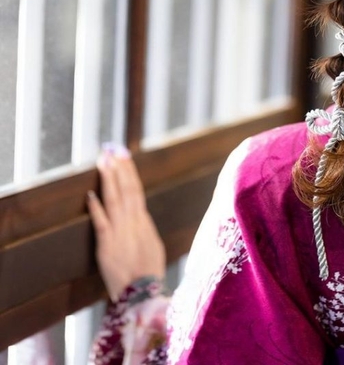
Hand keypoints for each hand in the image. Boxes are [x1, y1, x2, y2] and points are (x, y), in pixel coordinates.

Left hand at [87, 145, 166, 300]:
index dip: (130, 173)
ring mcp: (119, 232)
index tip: (125, 157)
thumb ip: (144, 226)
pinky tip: (90, 194)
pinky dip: (96, 208)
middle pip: (126, 190)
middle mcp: (132, 222)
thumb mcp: (153, 243)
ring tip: (104, 162)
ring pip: (114, 200)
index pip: (136, 190)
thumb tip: (139, 213)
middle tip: (112, 150)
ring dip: (109, 180)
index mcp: (144, 221)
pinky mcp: (106, 245)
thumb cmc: (149, 270)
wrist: (141, 292)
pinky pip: (101, 222)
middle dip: (119, 169)